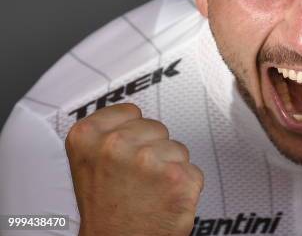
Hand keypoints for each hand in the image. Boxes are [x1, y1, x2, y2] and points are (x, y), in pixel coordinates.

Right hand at [65, 103, 203, 235]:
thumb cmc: (105, 212)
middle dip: (153, 151)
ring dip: (169, 169)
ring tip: (148, 192)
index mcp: (87, 136)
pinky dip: (185, 187)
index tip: (124, 154)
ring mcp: (148, 161)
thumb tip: (134, 115)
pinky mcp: (177, 178)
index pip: (131, 111)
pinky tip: (164, 201)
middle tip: (134, 180)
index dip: (133, 134)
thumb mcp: (89, 162)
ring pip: (177, 149)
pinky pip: (193, 171)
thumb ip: (108, 133)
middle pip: (157, 128)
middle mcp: (115, 144)